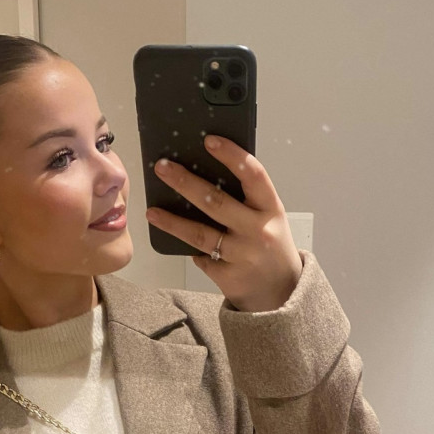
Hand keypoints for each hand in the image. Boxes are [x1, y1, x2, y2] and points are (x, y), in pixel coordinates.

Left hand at [145, 135, 302, 310]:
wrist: (281, 293)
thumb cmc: (270, 246)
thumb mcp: (269, 218)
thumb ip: (247, 200)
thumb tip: (204, 174)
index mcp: (271, 209)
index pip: (253, 174)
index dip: (231, 155)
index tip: (209, 140)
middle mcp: (258, 231)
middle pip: (216, 202)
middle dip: (186, 182)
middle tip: (162, 167)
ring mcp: (242, 255)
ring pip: (200, 234)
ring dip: (172, 222)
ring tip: (151, 212)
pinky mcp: (228, 276)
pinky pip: (201, 257)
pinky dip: (192, 249)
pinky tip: (182, 242)